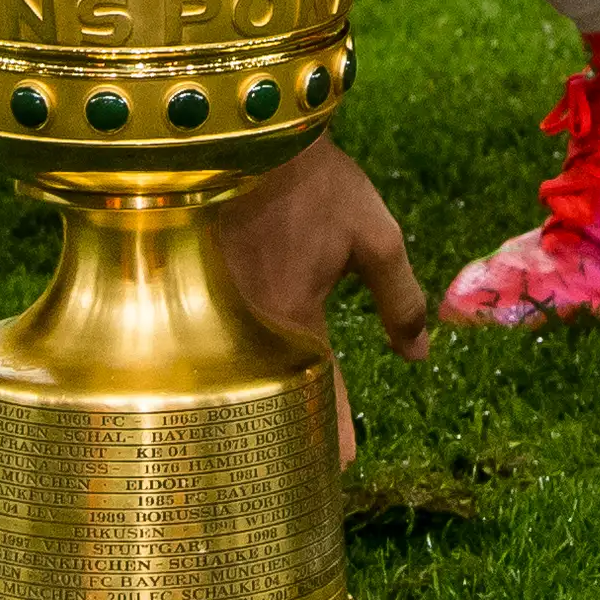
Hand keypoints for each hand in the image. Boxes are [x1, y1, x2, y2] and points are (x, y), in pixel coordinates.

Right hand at [212, 137, 431, 468]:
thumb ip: (401, 298)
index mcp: (297, 320)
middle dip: (284, 430)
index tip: (341, 472)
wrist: (240, 127)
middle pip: (266, 397)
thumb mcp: (374, 234)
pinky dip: (216, 354)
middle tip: (297, 463)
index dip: (332, 439)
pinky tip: (220, 363)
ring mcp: (206, 305)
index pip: (318, 399)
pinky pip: (200, 334)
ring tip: (261, 426)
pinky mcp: (180, 282)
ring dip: (248, 396)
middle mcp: (246, 324)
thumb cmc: (314, 180)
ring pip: (230, 369)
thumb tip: (419, 356)